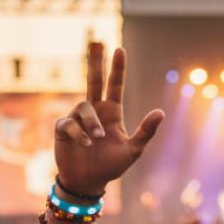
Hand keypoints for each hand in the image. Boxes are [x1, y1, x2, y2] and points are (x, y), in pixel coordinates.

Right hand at [54, 43, 164, 196]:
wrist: (88, 182)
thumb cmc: (111, 166)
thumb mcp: (133, 150)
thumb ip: (146, 132)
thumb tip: (161, 112)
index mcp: (111, 113)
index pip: (114, 85)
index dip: (117, 68)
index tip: (120, 49)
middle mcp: (94, 111)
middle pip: (93, 80)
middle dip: (95, 61)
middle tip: (97, 41)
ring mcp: (77, 118)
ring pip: (84, 106)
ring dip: (91, 123)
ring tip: (96, 139)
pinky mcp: (63, 129)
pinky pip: (69, 123)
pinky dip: (78, 133)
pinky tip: (85, 145)